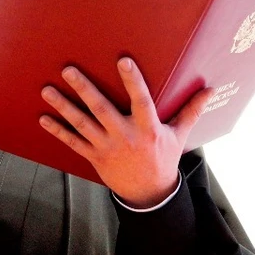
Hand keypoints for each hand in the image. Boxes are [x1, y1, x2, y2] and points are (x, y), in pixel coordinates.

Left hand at [39, 58, 214, 207]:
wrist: (149, 193)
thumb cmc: (163, 159)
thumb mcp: (179, 135)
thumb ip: (191, 110)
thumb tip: (210, 89)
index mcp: (148, 128)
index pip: (141, 99)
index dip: (133, 80)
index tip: (123, 60)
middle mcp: (125, 136)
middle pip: (101, 108)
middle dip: (84, 88)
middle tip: (68, 69)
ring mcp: (107, 147)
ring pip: (81, 123)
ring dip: (63, 106)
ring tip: (47, 90)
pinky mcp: (94, 157)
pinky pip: (72, 142)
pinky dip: (57, 131)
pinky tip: (43, 118)